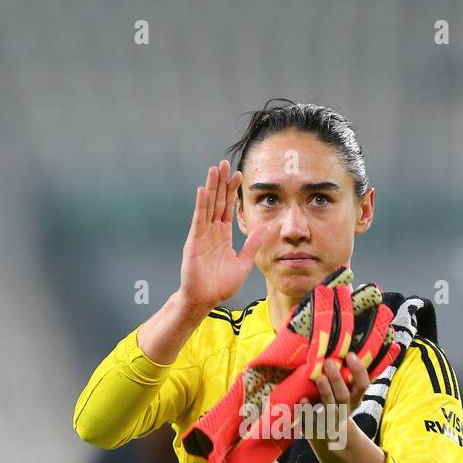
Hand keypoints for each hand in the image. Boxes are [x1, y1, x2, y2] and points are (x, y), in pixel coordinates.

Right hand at [177, 159, 268, 316]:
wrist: (205, 299)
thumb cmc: (220, 285)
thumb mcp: (244, 262)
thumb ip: (253, 244)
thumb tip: (267, 228)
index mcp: (223, 235)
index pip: (228, 207)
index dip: (232, 191)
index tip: (239, 175)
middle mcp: (212, 231)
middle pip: (217, 201)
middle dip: (221, 183)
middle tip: (225, 163)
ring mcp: (202, 234)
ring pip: (208, 205)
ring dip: (211, 187)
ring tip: (214, 169)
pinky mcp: (194, 241)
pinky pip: (198, 220)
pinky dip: (201, 205)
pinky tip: (203, 190)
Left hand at [303, 352, 369, 446]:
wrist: (329, 437)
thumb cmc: (337, 407)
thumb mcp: (348, 395)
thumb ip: (346, 378)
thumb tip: (340, 348)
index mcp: (354, 400)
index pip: (362, 385)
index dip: (359, 371)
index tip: (350, 355)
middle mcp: (343, 411)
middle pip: (343, 396)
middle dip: (337, 380)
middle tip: (328, 362)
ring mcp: (329, 420)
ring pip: (329, 408)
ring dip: (325, 393)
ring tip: (320, 378)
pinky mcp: (313, 427)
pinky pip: (309, 419)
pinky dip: (306, 410)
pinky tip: (302, 400)